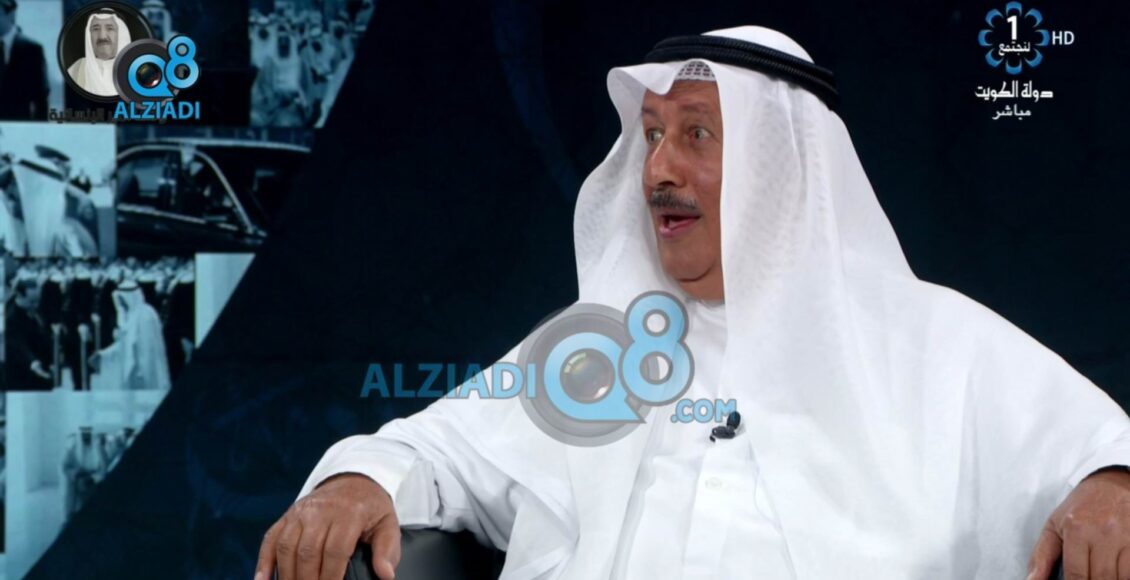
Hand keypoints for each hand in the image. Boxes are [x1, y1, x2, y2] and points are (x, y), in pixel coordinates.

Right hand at [256, 474, 401, 579]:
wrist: (353, 480)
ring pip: (287, 547)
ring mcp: (300, 512)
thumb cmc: (371, 508)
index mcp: (349, 512)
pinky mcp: (287, 516)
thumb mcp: (387, 524)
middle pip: (308, 551)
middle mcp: (321, 510)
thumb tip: (386, 576)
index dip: (331, 577)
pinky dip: (264, 561)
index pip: (335, 550)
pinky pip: (270, 539)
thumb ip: (387, 551)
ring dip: (287, 576)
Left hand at [1028, 468, 1129, 579]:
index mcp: (1077, 530)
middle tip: (1086, 577)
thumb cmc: (1080, 508)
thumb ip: (1041, 556)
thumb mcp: (1054, 526)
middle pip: (1100, 579)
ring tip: (1098, 574)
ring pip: (1120, 578)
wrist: (1112, 484)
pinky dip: (1125, 575)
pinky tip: (1116, 572)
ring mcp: (1125, 537)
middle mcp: (1103, 533)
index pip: (1076, 575)